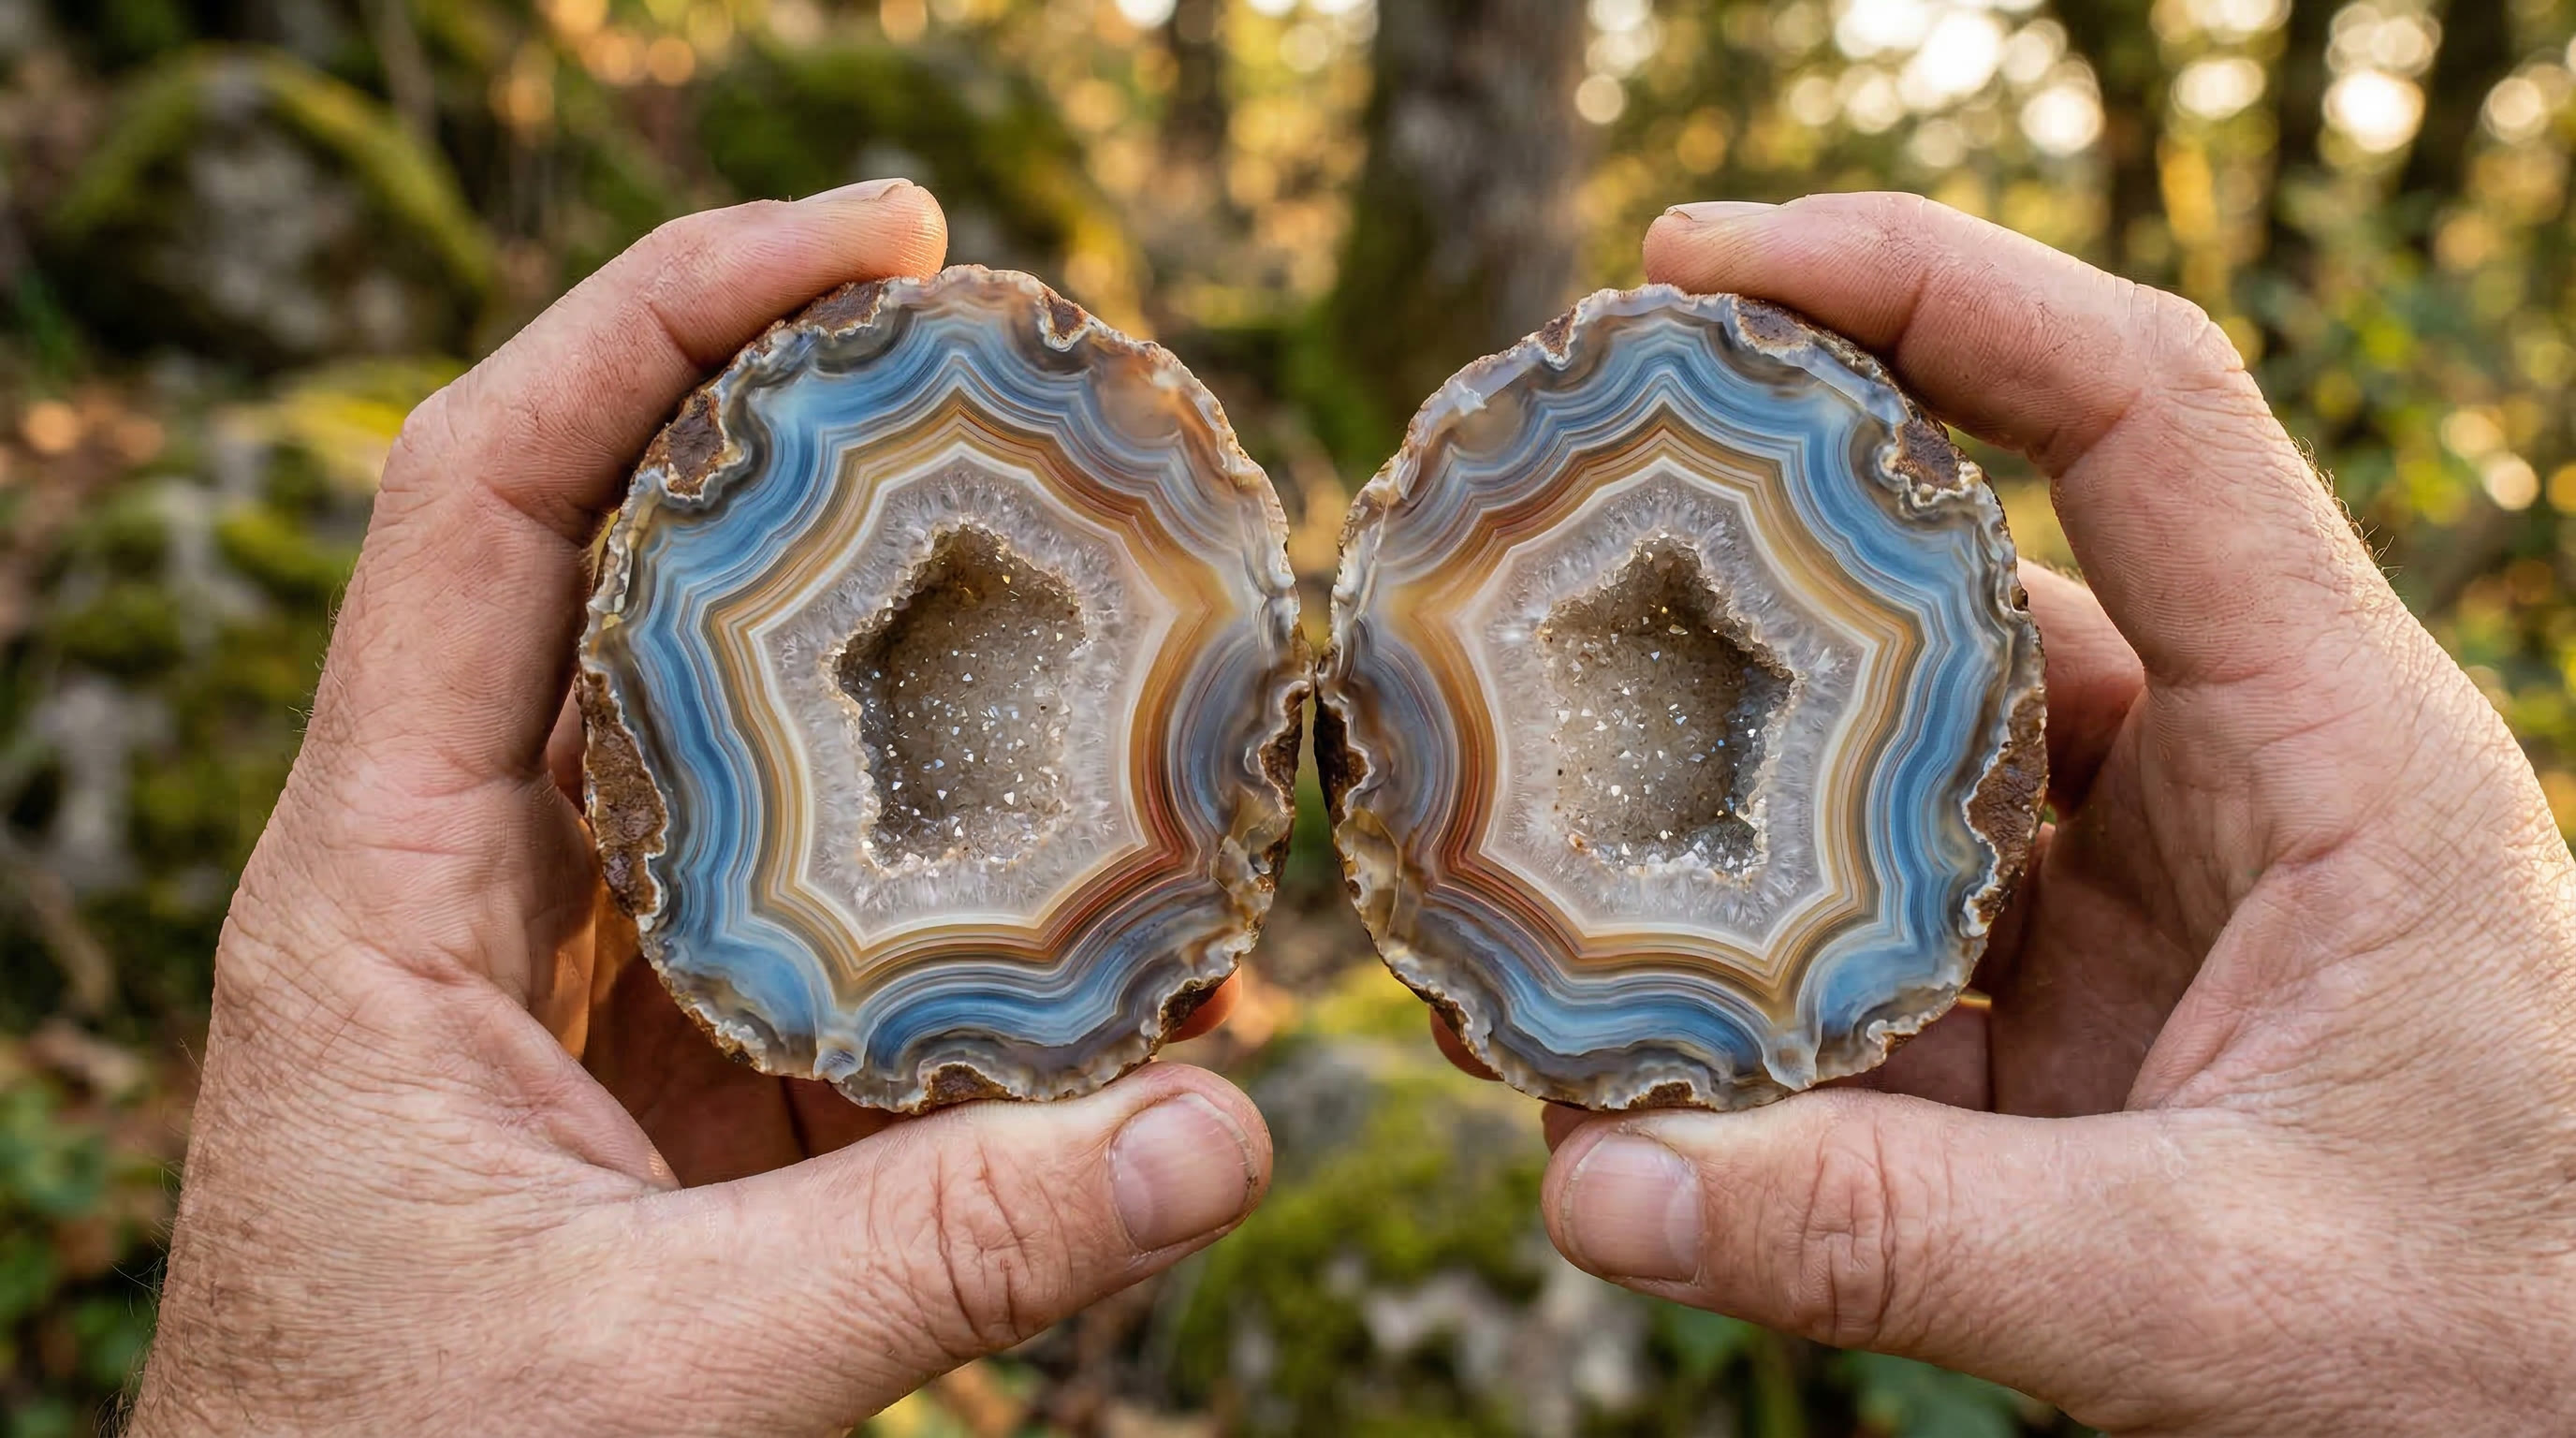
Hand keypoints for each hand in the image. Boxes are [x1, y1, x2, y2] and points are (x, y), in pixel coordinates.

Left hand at [127, 182, 1269, 1437]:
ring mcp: (565, 964)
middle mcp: (456, 880)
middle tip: (1006, 352)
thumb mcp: (660, 1379)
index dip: (655, 321)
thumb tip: (1231, 1130)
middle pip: (610, 551)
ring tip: (1069, 555)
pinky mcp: (660, 1056)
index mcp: (371, 890)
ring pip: (720, 717)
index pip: (484, 500)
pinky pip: (805, 898)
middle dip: (799, 424)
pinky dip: (942, 854)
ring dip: (885, 629)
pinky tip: (1085, 852)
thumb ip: (946, 1253)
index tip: (866, 240)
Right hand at [1519, 194, 2575, 1433]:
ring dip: (1725, 783)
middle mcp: (2229, 778)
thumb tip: (1585, 1185)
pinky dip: (1753, 966)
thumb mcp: (2218, 1294)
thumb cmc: (2513, 1350)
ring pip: (1898, 767)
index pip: (2137, 411)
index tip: (1703, 266)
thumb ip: (1902, 1242)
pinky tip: (1622, 1013)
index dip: (1927, 288)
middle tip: (1546, 508)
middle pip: (1969, 564)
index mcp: (2331, 748)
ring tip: (1528, 796)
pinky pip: (1884, 940)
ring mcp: (2143, 895)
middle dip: (1755, 532)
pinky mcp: (2081, 1010)